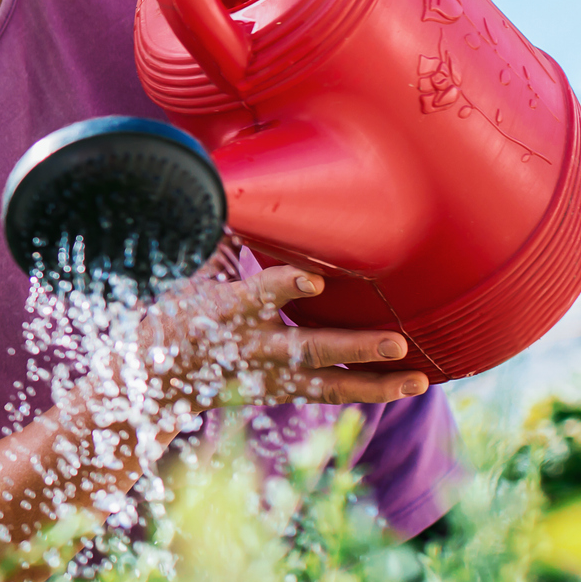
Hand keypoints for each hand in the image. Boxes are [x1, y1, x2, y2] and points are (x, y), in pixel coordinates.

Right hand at [132, 263, 428, 412]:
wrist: (162, 380)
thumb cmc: (182, 312)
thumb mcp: (195, 273)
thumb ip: (226, 238)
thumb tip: (237, 189)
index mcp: (230, 311)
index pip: (260, 295)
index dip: (287, 287)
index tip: (316, 280)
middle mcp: (256, 348)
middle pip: (309, 348)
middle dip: (353, 348)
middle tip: (395, 342)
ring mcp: (273, 376)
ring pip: (328, 383)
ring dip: (375, 383)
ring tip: (417, 377)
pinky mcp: (286, 391)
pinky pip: (332, 392)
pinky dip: (371, 391)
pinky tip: (409, 382)